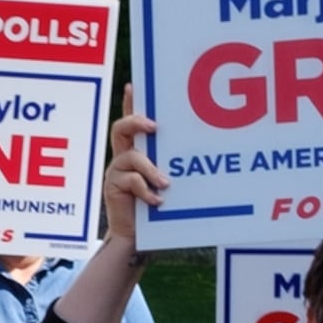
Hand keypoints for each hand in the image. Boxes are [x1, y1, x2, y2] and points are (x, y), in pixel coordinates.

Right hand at [103, 83, 166, 240]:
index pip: (132, 121)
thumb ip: (175, 165)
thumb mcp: (168, 180)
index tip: (134, 85)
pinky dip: (147, 191)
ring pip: (131, 157)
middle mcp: (123, 157)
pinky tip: (158, 201)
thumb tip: (209, 146)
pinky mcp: (113, 188)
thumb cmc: (157, 207)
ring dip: (151, 168)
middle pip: (121, 129)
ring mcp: (116, 172)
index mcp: (136, 150)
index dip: (131, 102)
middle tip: (153, 127)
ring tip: (166, 183)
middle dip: (136, 122)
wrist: (135, 237)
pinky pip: (131, 181)